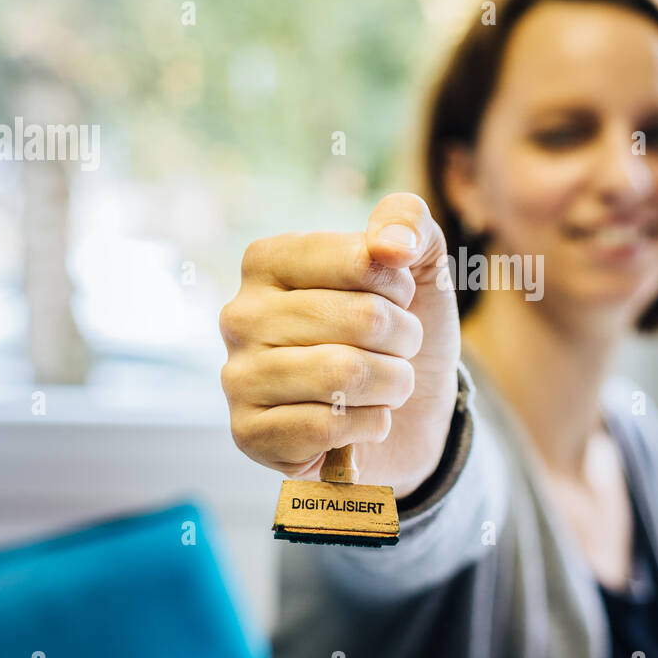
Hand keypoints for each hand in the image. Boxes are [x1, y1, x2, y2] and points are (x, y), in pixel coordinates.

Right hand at [219, 192, 460, 496]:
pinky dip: (369, 425)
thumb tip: (391, 244)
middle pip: (362, 319)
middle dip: (404, 340)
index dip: (401, 287)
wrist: (406, 417)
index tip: (398, 300)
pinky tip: (362, 422)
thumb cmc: (399, 332)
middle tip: (399, 351)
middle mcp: (240, 314)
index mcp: (268, 261)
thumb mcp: (419, 265)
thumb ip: (408, 222)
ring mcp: (238, 377)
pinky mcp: (248, 435)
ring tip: (387, 385)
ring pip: (346, 374)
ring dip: (393, 384)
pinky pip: (328, 426)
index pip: (362, 259)